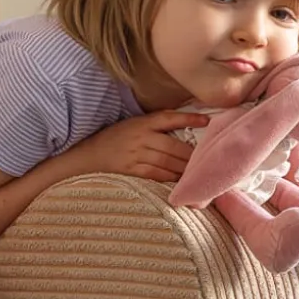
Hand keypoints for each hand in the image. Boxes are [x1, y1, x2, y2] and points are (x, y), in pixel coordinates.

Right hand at [63, 110, 209, 182]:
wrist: (89, 154)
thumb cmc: (116, 138)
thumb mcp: (134, 124)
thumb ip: (156, 126)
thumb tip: (186, 130)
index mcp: (142, 122)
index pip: (169, 118)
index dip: (189, 119)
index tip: (207, 121)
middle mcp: (140, 137)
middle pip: (173, 145)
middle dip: (192, 154)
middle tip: (209, 158)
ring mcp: (135, 155)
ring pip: (167, 162)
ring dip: (184, 168)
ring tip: (199, 172)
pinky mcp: (131, 170)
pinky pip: (156, 174)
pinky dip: (170, 178)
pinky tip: (181, 181)